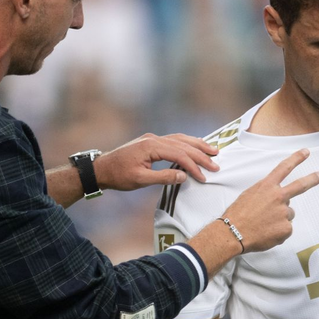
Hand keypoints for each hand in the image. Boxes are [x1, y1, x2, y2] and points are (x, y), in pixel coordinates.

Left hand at [94, 134, 219, 190]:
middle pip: (183, 144)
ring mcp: (152, 139)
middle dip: (201, 154)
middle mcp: (154, 139)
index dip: (193, 166)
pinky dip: (187, 143)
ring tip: (213, 151)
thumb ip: (163, 177)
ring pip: (180, 139)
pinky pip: (174, 140)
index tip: (204, 177)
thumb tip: (184, 176)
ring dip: (197, 145)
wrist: (101, 169)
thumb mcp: (140, 180)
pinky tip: (195, 146)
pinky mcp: (151, 142)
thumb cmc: (118, 176)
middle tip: (217, 164)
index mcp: (151, 146)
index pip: (179, 154)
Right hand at [220, 148, 318, 252]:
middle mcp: (278, 197)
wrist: (233, 233)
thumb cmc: (237, 215)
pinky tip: (267, 233)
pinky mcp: (286, 228)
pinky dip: (278, 232)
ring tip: (264, 223)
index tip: (306, 152)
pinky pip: (286, 229)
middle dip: (312, 179)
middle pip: (300, 185)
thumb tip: (275, 201)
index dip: (296, 158)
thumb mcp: (249, 195)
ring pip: (288, 214)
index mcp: (267, 186)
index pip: (284, 168)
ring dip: (280, 218)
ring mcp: (284, 212)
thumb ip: (265, 194)